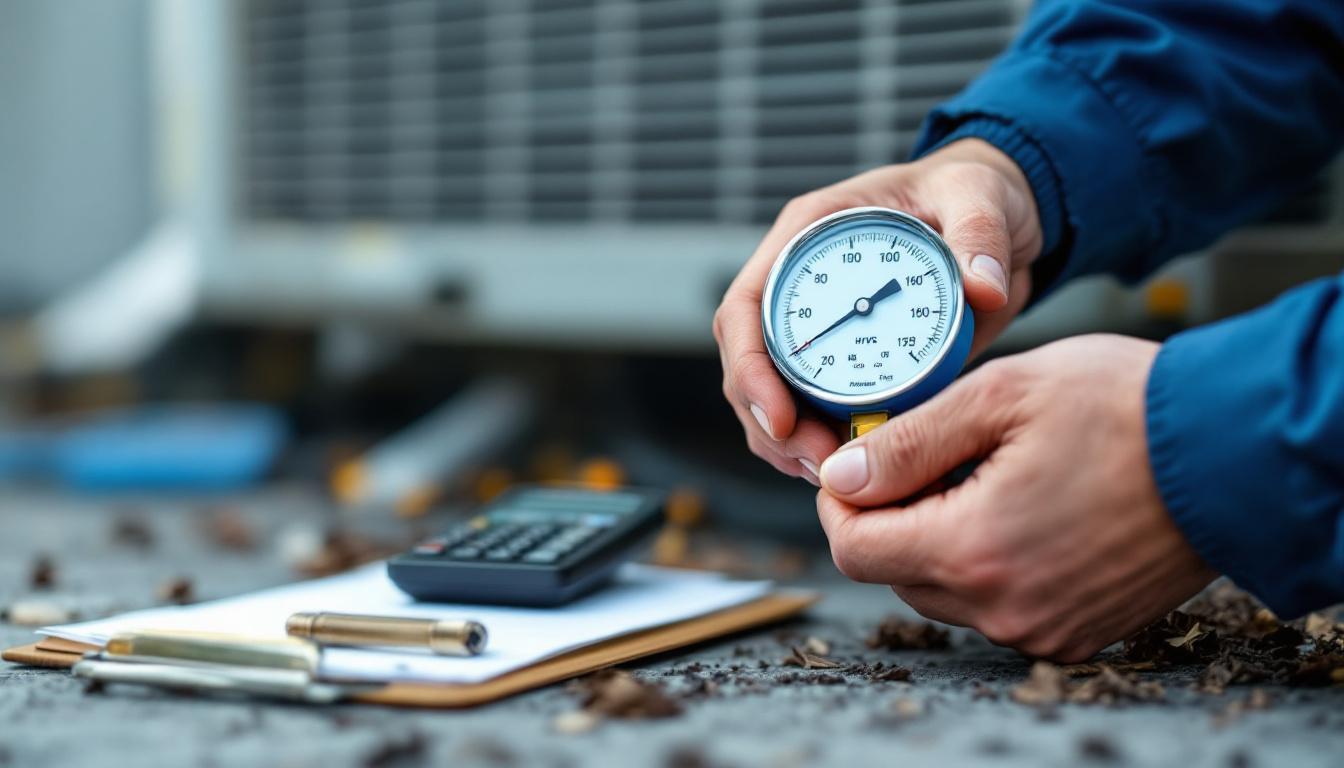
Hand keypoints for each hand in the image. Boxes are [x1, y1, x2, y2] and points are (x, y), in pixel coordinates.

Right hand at [714, 139, 1042, 482]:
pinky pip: (809, 407)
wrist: (997, 221)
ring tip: (829, 474)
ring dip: (786, 443)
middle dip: (768, 421)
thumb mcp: (979, 197)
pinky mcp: (847, 358)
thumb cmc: (974, 191)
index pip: (744, 305)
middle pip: (746, 362)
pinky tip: (843, 468)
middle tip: (816, 462)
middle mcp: (799, 284)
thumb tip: (984, 288)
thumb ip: (980, 234)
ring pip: (768, 394)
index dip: (748, 365)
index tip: (780, 417)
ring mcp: (818, 325)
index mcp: (809, 236)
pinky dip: (815, 443)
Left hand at [814, 335, 1216, 661]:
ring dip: (941, 538)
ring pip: (944, 591)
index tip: (853, 464)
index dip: (840, 505)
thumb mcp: (1001, 395)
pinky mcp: (1076, 633)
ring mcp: (1042, 627)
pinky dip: (990, 563)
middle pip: (895, 573)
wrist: (1232, 452)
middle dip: (893, 516)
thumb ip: (908, 442)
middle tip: (926, 456)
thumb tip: (840, 476)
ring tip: (984, 475)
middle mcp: (1004, 606)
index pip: (855, 550)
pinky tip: (1023, 509)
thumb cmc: (1126, 407)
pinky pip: (997, 605)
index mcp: (975, 549)